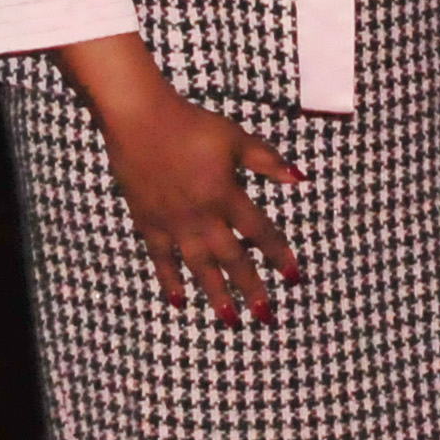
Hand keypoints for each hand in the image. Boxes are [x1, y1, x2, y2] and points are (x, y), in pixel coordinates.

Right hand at [94, 84, 302, 325]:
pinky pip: (161, 259)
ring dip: (215, 294)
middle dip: (251, 288)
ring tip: (230, 319)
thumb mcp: (236, 138)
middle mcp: (202, 216)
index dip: (278, 254)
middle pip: (232, 258)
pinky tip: (180, 302)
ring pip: (199, 266)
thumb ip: (267, 161)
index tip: (293, 277)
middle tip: (266, 315)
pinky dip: (170, 281)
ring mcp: (173, 223)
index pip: (260, 232)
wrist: (140, 119)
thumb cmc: (191, 125)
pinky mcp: (148, 223)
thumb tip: (300, 179)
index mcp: (226, 195)